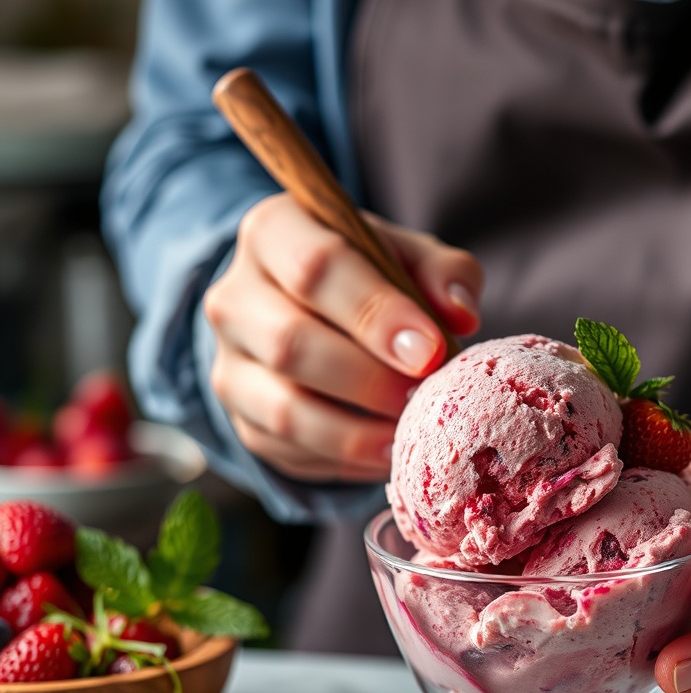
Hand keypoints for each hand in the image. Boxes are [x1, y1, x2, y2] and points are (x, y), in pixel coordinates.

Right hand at [203, 192, 481, 481]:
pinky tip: (388, 451)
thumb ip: (445, 275)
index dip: (376, 314)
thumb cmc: (371, 277)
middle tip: (424, 397)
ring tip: (410, 432)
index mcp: (275, 232)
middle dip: (369, 380)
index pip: (316, 267)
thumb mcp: (412, 258)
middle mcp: (234, 296)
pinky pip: (290, 450)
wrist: (314, 312)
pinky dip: (346, 459)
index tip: (429, 351)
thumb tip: (460, 317)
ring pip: (285, 410)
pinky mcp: (241, 419)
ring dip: (358, 432)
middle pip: (291, 343)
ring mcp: (228, 364)